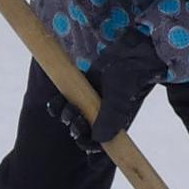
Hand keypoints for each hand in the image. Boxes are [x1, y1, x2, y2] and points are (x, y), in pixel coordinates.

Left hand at [48, 29, 163, 152]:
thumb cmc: (132, 68)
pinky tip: (56, 100)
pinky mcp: (81, 85)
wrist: (132, 44)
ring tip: (65, 107)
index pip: (102, 139)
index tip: (82, 141)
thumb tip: (100, 140)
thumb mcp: (123, 91)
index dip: (90, 144)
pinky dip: (58, 102)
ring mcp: (92, 97)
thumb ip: (113, 115)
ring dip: (66, 115)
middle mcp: (105, 110)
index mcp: (117, 117)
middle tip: (73, 120)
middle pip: (85, 129)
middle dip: (76, 127)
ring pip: (74, 115)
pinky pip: (66, 99)